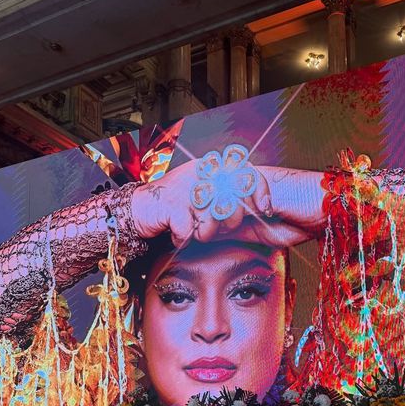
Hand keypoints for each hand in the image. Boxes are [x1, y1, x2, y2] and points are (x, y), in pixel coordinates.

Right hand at [131, 158, 273, 247]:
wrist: (139, 211)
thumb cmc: (175, 208)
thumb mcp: (208, 198)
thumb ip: (231, 197)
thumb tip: (263, 208)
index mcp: (211, 168)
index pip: (247, 172)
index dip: (260, 192)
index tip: (265, 210)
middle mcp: (200, 173)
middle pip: (234, 200)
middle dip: (231, 221)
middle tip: (219, 228)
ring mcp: (186, 188)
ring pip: (215, 219)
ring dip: (206, 232)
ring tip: (195, 230)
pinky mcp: (172, 205)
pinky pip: (193, 231)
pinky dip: (185, 238)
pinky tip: (178, 233)